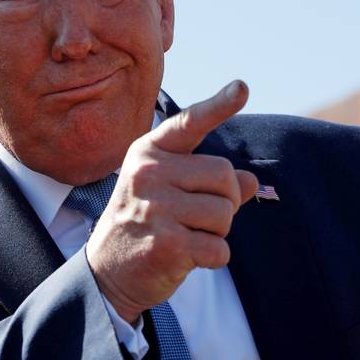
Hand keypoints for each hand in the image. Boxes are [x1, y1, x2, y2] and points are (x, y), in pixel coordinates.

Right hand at [85, 80, 259, 322]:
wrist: (107, 272)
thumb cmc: (144, 224)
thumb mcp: (168, 192)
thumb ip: (208, 181)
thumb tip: (251, 180)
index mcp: (149, 153)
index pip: (189, 123)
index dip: (219, 105)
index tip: (242, 87)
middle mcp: (149, 174)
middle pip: (224, 175)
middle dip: (225, 200)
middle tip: (198, 217)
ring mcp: (155, 208)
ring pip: (225, 213)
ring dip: (218, 232)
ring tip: (188, 236)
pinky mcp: (166, 243)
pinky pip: (220, 248)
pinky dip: (214, 257)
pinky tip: (188, 257)